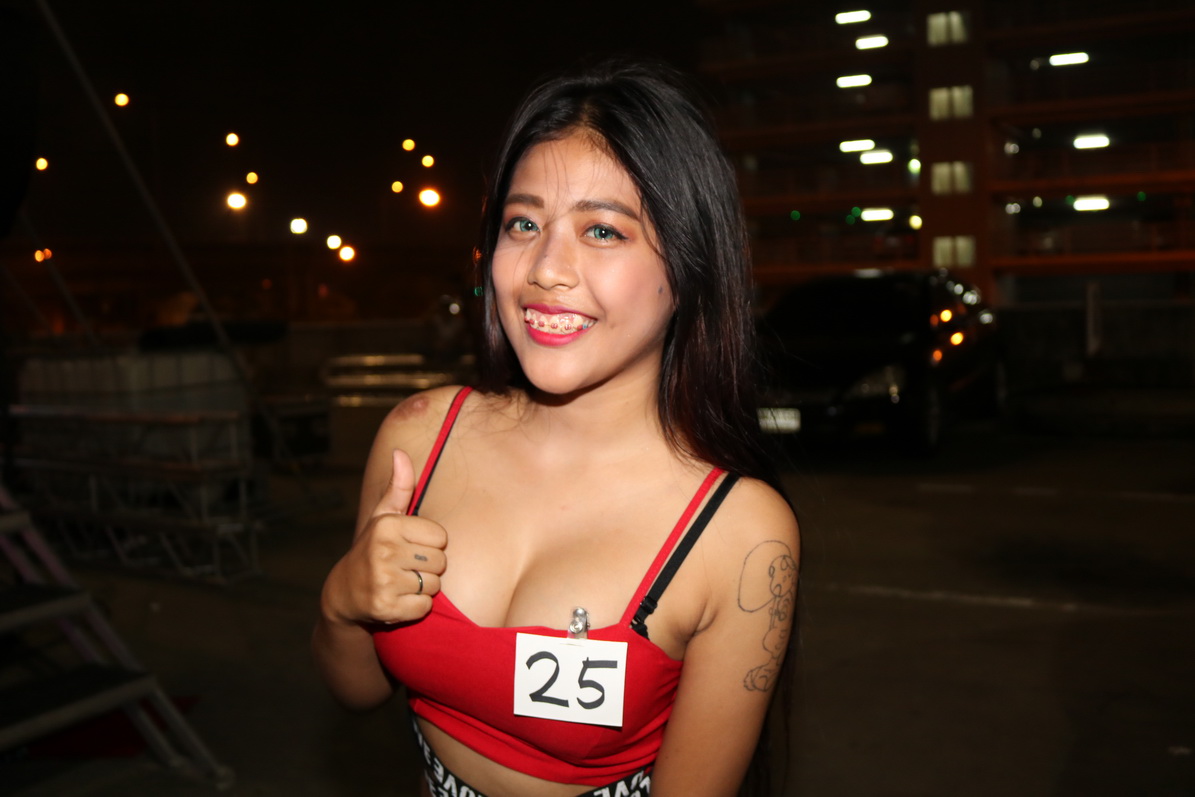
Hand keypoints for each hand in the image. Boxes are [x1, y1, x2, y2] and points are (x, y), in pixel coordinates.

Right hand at [321, 449, 447, 625]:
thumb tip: (400, 452)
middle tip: (406, 567)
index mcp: (387, 526)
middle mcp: (383, 551)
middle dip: (429, 567)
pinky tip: (399, 599)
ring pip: (434, 586)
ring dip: (423, 588)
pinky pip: (424, 607)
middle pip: (441, 562)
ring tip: (402, 583)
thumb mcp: (383, 517)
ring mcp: (383, 580)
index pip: (441, 537)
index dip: (431, 545)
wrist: (344, 593)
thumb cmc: (373, 549)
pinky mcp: (385, 607)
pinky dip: (416, 608)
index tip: (411, 547)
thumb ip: (399, 487)